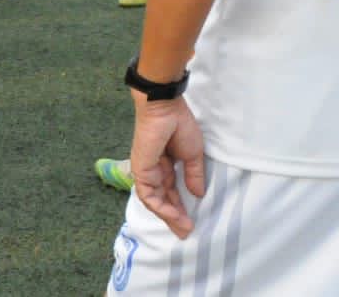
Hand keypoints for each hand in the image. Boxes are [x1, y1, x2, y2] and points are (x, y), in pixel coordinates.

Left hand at [129, 94, 207, 237]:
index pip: (170, 191)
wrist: (165, 107)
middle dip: (173, 217)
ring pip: (154, 200)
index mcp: (164, 165)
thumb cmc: (179, 124)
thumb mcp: (192, 154)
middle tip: (186, 232)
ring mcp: (145, 170)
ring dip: (168, 215)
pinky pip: (148, 194)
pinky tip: (173, 215)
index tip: (190, 222)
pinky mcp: (140, 169)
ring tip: (183, 227)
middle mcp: (153, 170)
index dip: (179, 207)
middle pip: (161, 199)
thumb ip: (193, 175)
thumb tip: (198, 194)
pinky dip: (160, 206)